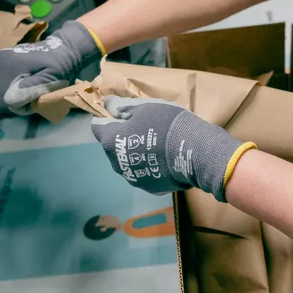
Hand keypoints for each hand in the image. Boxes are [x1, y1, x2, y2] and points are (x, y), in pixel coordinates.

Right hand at [0, 21, 103, 112]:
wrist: (58, 48)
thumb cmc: (57, 65)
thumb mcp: (51, 78)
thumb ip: (33, 88)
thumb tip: (10, 99)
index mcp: (6, 68)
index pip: (0, 102)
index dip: (16, 107)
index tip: (31, 101)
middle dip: (10, 102)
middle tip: (28, 96)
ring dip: (3, 96)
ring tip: (21, 90)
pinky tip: (13, 85)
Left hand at [90, 97, 255, 201]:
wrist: (194, 152)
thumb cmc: (166, 124)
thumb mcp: (144, 107)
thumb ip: (121, 106)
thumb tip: (106, 104)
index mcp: (110, 141)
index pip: (98, 126)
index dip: (109, 118)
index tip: (123, 114)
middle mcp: (115, 163)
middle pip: (112, 147)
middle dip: (122, 138)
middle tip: (144, 129)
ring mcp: (132, 178)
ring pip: (127, 162)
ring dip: (135, 154)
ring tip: (156, 147)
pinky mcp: (148, 187)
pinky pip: (144, 174)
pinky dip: (149, 167)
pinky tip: (164, 160)